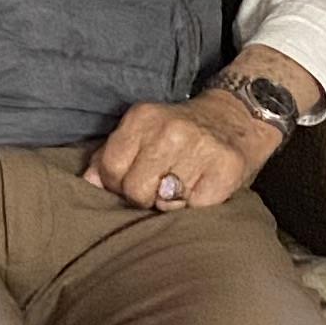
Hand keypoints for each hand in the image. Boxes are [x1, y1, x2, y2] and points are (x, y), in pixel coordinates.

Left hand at [83, 91, 275, 210]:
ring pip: (166, 204)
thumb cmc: (181, 133)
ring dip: (172, 202)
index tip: (134, 181)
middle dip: (144, 197)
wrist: (237, 116)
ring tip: (182, 185)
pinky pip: (196, 208)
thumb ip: (110, 156)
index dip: (118, 185)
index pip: (110, 171)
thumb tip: (88, 184)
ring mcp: (201, 147)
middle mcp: (170, 130)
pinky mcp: (226, 168)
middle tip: (160, 186)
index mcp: (142, 117)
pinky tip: (203, 187)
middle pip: (136, 191)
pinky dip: (198, 205)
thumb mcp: (142, 132)